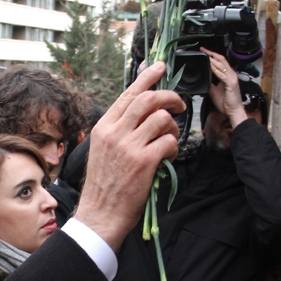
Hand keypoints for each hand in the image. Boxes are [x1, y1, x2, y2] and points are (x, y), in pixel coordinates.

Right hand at [75, 62, 183, 250]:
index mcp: (104, 127)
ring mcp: (129, 146)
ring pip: (161, 118)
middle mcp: (115, 132)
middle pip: (148, 99)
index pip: (128, 94)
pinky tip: (168, 156)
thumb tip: (141, 113)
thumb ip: (119, 131)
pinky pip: (168, 141)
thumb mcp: (103, 151)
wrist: (100, 214)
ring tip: (171, 139)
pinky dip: (173, 146)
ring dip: (173, 127)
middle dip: (170, 98)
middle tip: (180, 105)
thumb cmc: (105, 186)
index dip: (147, 77)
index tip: (159, 66)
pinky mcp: (144, 161)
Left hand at [200, 48, 244, 126]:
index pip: (221, 62)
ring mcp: (232, 78)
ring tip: (205, 54)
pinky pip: (221, 74)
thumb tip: (204, 79)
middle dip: (212, 53)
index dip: (213, 56)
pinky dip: (215, 69)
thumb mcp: (215, 91)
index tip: (204, 52)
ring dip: (212, 59)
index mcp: (229, 75)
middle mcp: (231, 74)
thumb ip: (210, 83)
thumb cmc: (227, 103)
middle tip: (203, 49)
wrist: (234, 111)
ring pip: (221, 65)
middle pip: (221, 60)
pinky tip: (209, 65)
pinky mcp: (231, 83)